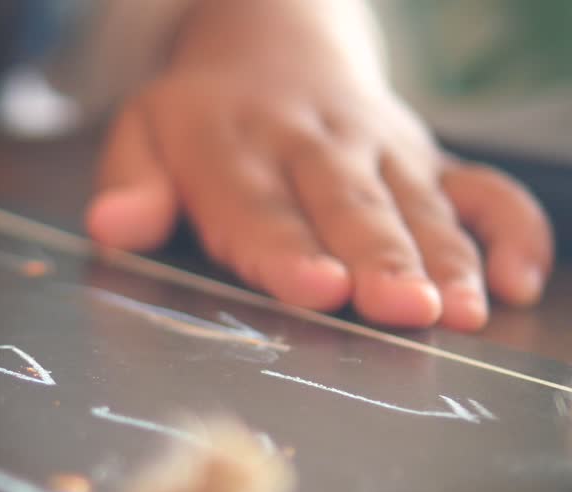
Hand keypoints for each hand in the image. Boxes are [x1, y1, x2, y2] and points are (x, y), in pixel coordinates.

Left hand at [85, 3, 552, 331]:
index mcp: (235, 146)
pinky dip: (509, 231)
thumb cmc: (199, 116)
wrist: (272, 41)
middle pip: (349, 207)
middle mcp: (313, 146)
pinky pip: (480, 190)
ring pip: (416, 205)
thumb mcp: (142, 133)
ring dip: (442, 259)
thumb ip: (130, 183)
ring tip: (461, 311)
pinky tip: (517, 283)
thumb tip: (113, 227)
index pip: (258, 205)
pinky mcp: (424, 158)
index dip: (286, 250)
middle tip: (400, 309)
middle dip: (378, 259)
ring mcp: (377, 151)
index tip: (315, 288)